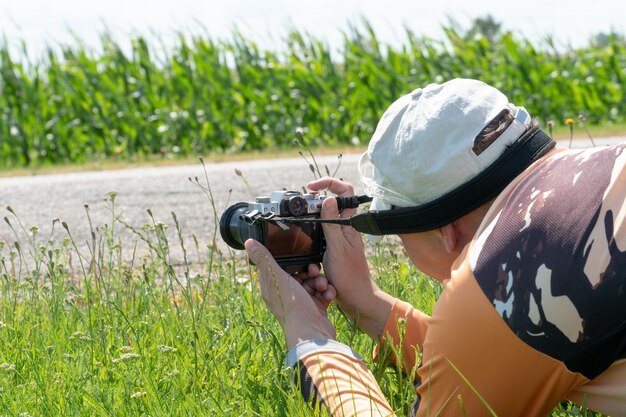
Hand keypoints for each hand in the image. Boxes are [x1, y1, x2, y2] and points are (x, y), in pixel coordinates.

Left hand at [245, 239, 335, 348]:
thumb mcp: (278, 278)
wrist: (313, 334)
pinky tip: (329, 295)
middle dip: (310, 271)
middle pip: (300, 274)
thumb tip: (248, 242)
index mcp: (273, 287)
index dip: (292, 262)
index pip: (281, 268)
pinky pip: (322, 293)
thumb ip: (264, 259)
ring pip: (313, 282)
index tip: (301, 260)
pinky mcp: (315, 307)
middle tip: (314, 272)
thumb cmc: (293, 307)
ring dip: (320, 281)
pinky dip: (327, 292)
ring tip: (323, 286)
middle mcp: (285, 294)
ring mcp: (301, 302)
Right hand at [307, 177, 393, 338]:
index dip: (329, 183)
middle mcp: (345, 227)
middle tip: (301, 206)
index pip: (345, 191)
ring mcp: (339, 237)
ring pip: (324, 218)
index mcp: (350, 223)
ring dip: (312, 220)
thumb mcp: (337, 248)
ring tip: (301, 224)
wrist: (356, 298)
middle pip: (332, 202)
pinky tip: (304, 241)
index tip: (311, 188)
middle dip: (315, 201)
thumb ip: (332, 224)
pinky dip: (311, 234)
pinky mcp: (333, 247)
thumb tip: (328, 200)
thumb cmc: (350, 276)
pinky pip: (320, 234)